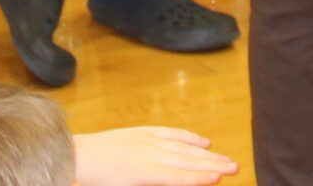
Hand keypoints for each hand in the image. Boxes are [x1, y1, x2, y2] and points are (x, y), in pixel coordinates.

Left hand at [72, 128, 238, 185]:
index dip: (199, 178)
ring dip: (207, 153)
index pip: (177, 177)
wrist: (77, 158)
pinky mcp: (143, 132)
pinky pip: (170, 133)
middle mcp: (148, 153)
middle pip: (186, 161)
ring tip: (227, 159)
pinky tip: (204, 142)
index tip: (219, 177)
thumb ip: (154, 182)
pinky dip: (189, 137)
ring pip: (183, 147)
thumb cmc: (98, 182)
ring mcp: (147, 140)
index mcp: (143, 172)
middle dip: (212, 164)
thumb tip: (175, 178)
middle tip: (235, 168)